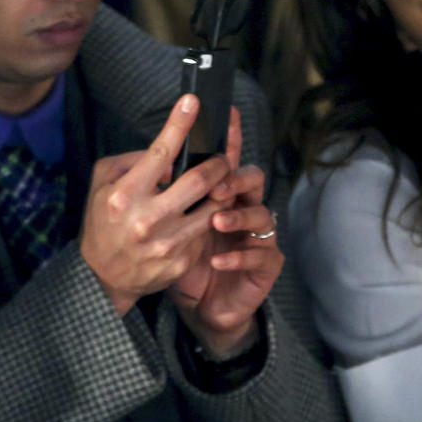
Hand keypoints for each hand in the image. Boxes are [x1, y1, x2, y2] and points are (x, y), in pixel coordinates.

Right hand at [81, 94, 233, 317]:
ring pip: (214, 206)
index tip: (193, 101)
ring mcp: (168, 243)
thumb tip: (167, 149)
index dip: (180, 123)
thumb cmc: (103, 222)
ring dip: (221, 190)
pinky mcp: (182, 261)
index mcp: (125, 194)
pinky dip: (207, 217)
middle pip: (201, 179)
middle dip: (219, 161)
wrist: (103, 276)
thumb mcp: (102, 184)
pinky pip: (206, 229)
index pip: (161, 151)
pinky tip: (201, 215)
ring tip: (218, 184)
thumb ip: (132, 160)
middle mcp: (148, 218)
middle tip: (222, 156)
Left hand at [171, 106, 280, 357]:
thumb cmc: (182, 261)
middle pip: (253, 180)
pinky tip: (218, 262)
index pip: (227, 160)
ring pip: (262, 215)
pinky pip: (261, 255)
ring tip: (216, 221)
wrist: (198, 307)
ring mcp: (258, 236)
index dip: (229, 138)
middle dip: (233, 178)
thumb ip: (163, 194)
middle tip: (215, 183)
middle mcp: (243, 209)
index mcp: (221, 195)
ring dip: (238, 216)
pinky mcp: (266, 266)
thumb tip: (156, 162)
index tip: (225, 114)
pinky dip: (239, 256)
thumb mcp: (166, 224)